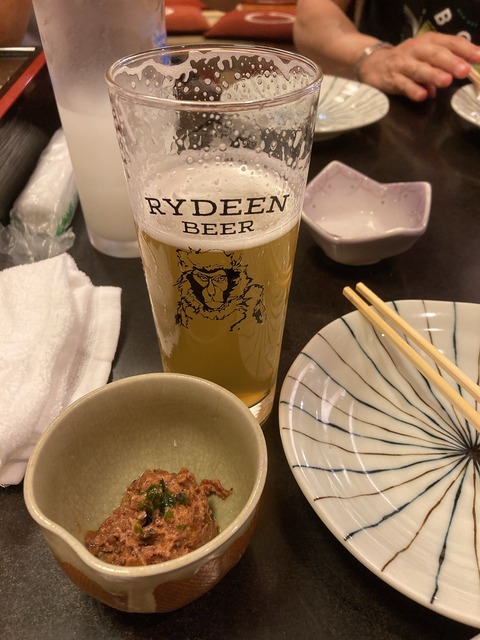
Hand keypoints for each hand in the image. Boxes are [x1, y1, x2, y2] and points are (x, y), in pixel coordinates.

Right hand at [359, 32, 479, 101]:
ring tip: (446, 81)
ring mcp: (402, 64)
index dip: (465, 50)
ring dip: (433, 75)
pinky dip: (412, 89)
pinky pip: (403, 84)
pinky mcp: (391, 79)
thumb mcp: (425, 57)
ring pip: (419, 69)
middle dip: (450, 62)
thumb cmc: (406, 61)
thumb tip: (459, 74)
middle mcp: (416, 50)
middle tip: (463, 71)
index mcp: (428, 42)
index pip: (450, 43)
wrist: (373, 64)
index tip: (479, 58)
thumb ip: (442, 66)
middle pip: (435, 54)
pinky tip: (422, 95)